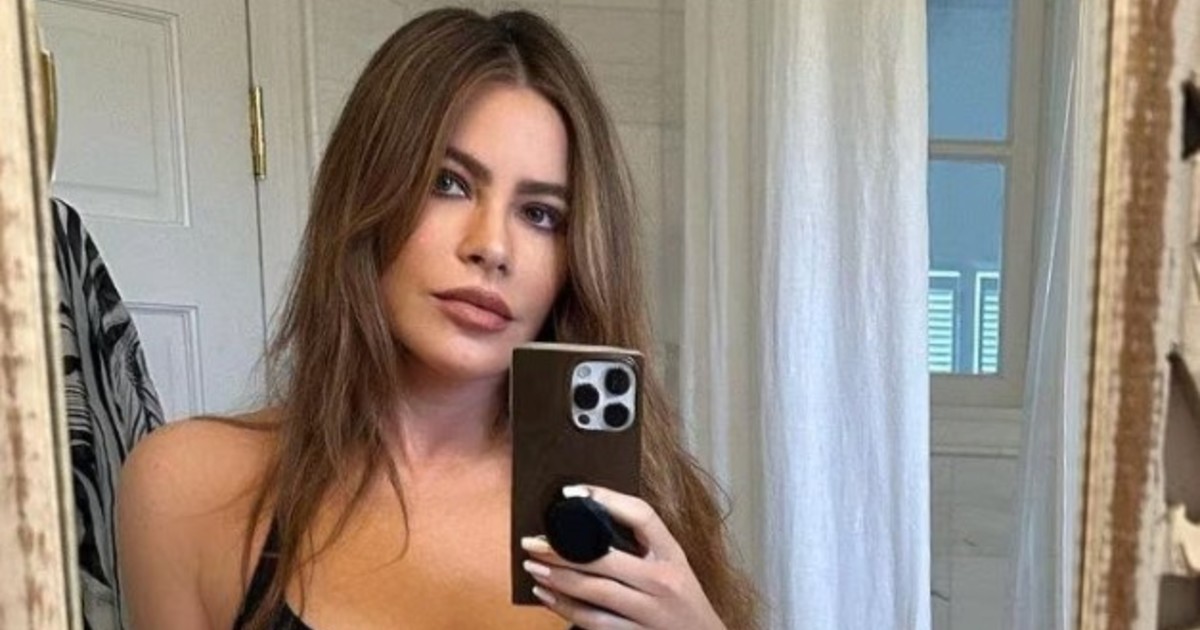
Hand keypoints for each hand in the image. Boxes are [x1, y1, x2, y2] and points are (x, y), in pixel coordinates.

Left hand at [520, 485, 725, 629]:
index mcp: (673, 554)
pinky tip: (548, 596)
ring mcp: (650, 612)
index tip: (573, 492)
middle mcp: (663, 581)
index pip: (642, 516)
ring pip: (594, 591)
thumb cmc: (682, 600)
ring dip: (558, 578)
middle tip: (532, 541)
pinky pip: (594, 621)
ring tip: (533, 566)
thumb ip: (643, 548)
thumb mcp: (674, 566)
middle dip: (562, 548)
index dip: (607, 499)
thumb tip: (591, 524)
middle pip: (605, 558)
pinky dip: (566, 608)